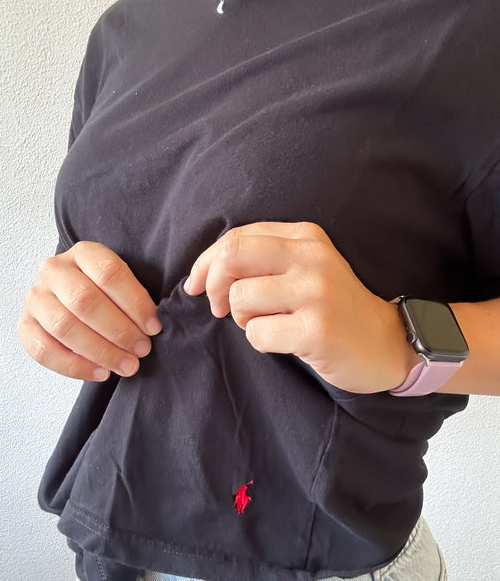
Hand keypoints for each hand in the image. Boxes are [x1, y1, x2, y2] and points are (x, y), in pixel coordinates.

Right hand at [17, 241, 161, 380]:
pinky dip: (75, 367)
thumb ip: (136, 298)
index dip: (135, 302)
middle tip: (141, 349)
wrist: (74, 299)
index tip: (153, 327)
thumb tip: (153, 326)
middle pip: (84, 300)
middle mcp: (54, 270)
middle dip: (118, 330)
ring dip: (100, 351)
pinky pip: (44, 350)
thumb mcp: (124, 284)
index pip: (109, 273)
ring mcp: (36, 297)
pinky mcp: (25, 325)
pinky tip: (101, 373)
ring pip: (64, 326)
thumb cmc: (108, 295)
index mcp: (83, 253)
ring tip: (126, 365)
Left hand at [184, 222, 419, 393]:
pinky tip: (286, 342)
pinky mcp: (317, 329)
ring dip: (242, 320)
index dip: (204, 263)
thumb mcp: (303, 269)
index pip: (235, 238)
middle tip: (220, 308)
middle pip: (231, 258)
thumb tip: (201, 275)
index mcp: (305, 237)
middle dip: (212, 286)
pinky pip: (257, 334)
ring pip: (240, 299)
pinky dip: (260, 342)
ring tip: (269, 325)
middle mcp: (311, 258)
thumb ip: (261, 260)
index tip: (195, 286)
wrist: (386, 343)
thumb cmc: (333, 308)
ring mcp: (316, 292)